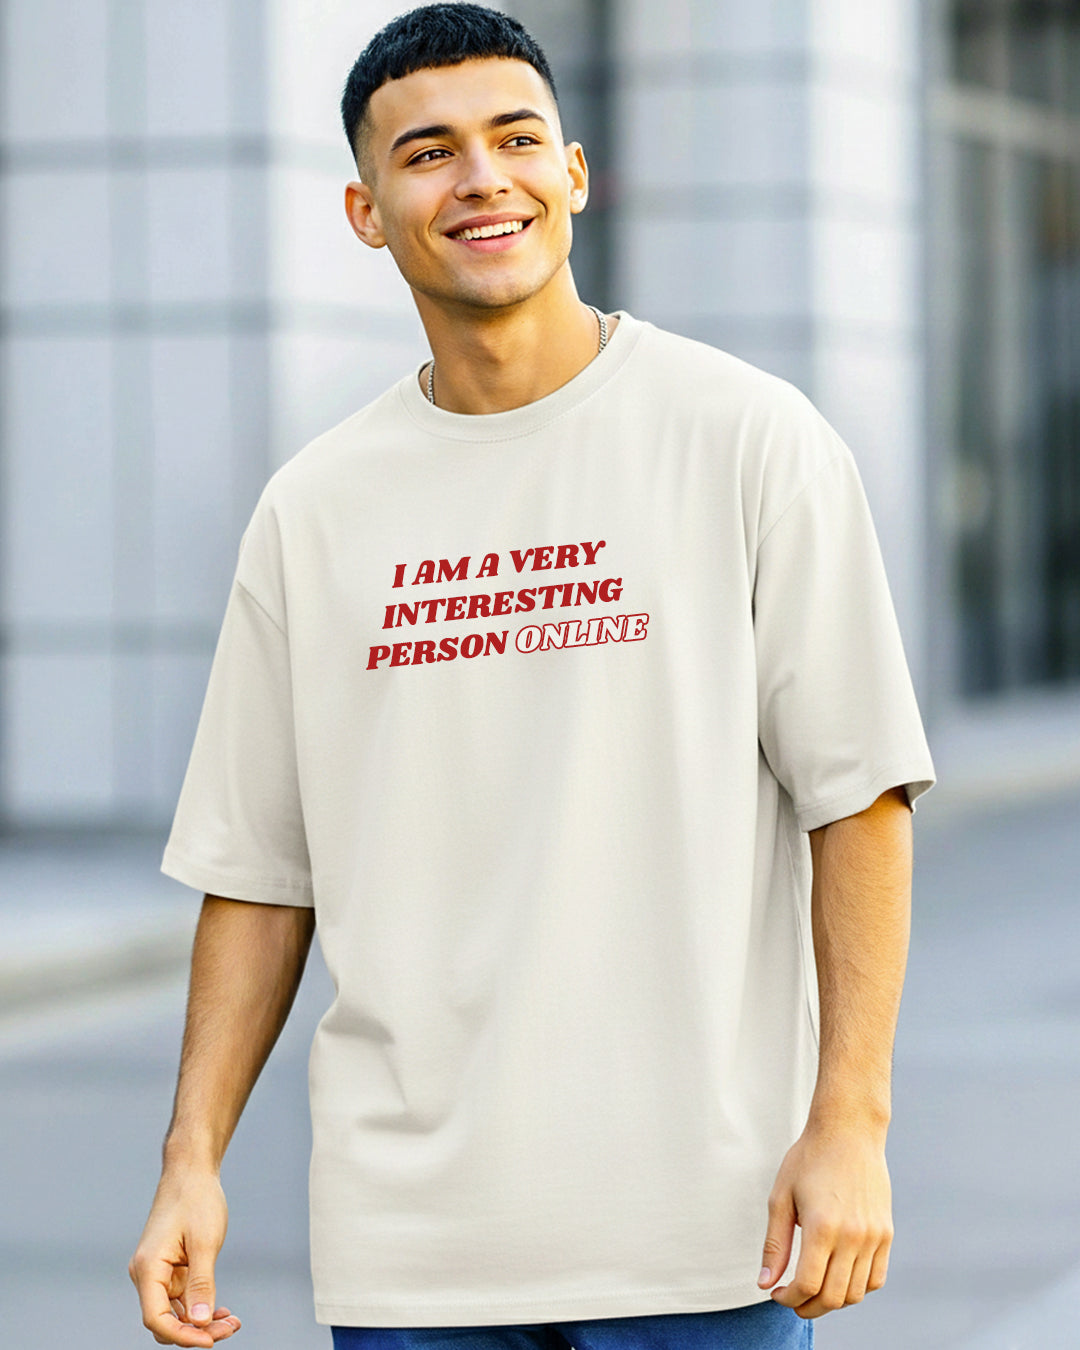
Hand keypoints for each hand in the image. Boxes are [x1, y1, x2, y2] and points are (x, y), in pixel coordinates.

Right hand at [129, 1167, 240, 1345]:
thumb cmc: (196, 1199)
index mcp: (148, 1268)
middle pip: (165, 1320)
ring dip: (200, 1321)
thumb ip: (201, 1284)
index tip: (211, 1340)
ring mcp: (158, 1273)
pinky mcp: (169, 1269)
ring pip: (175, 1312)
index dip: (182, 1336)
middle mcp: (147, 1275)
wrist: (191, 1171)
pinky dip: (199, 1307)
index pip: (156, 1319)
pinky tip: (222, 1311)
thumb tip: (199, 1323)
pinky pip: (180, 1299)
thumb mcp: (205, 1242)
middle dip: (196, 1331)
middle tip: (230, 1329)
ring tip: (232, 1322)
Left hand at [756, 1120, 892, 1318]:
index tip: (777, 1293)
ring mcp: (874, 1237)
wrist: (848, 1132)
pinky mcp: (886, 1234)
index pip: (808, 1285)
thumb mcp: (781, 1197)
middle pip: (832, 1297)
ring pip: (855, 1293)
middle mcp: (852, 1237)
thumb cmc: (809, 1160)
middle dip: (808, 1306)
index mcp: (822, 1227)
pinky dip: (857, 1289)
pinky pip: (876, 1279)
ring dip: (832, 1301)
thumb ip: (774, 1245)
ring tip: (814, 1289)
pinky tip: (838, 1277)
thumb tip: (765, 1284)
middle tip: (793, 1299)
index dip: (789, 1299)